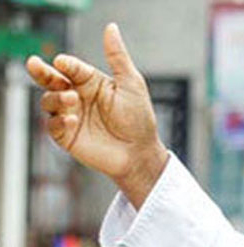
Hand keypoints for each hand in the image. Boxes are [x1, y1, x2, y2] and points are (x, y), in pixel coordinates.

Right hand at [25, 23, 167, 207]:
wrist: (140, 153)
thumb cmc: (139, 119)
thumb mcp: (131, 84)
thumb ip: (117, 57)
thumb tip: (111, 27)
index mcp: (90, 82)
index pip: (70, 67)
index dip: (65, 63)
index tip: (63, 62)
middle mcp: (77, 96)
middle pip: (50, 80)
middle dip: (41, 71)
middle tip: (35, 64)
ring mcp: (71, 116)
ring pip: (49, 101)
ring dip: (56, 98)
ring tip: (72, 99)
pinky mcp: (67, 136)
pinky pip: (52, 126)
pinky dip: (58, 121)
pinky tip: (72, 120)